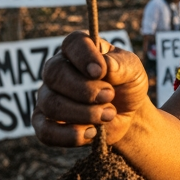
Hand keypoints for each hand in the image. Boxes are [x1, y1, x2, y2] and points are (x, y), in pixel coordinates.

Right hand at [34, 31, 152, 146]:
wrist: (126, 115)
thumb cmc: (126, 85)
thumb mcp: (133, 71)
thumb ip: (121, 65)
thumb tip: (105, 66)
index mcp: (79, 49)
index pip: (72, 44)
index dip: (84, 56)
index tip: (100, 71)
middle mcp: (57, 69)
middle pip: (54, 74)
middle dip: (85, 90)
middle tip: (110, 96)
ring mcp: (48, 96)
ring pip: (52, 104)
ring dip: (84, 114)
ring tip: (108, 114)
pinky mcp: (45, 123)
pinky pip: (45, 131)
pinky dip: (71, 135)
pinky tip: (92, 133)